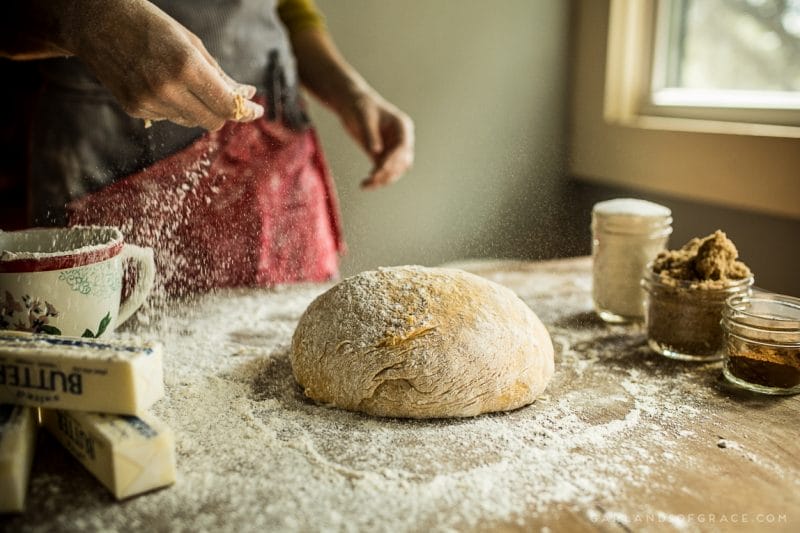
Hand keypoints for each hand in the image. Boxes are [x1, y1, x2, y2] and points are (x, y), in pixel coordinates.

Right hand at [65, 0, 263, 129]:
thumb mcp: (192, 44)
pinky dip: (175, 106)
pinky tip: (161, 84)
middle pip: (212, 121)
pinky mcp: (135, 109)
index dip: (246, 112)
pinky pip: (169, 117)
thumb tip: (246, 95)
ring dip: (197, 108)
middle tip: (227, 98)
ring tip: (183, 81)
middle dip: (223, 113)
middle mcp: (167, 89)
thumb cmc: (151, 26)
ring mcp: (149, 101)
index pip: (227, 106)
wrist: (97, 21)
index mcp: (186, 67)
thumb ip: (220, 75)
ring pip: (191, 121)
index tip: (256, 111)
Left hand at [288, 28, 413, 188]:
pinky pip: (383, 171)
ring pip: (394, 170)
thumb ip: (370, 134)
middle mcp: (401, 139)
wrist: (351, 103)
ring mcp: (393, 149)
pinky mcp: (382, 155)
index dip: (393, 160)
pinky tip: (365, 184)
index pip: (403, 148)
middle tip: (371, 179)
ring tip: (366, 185)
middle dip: (388, 172)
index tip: (380, 169)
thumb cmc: (359, 105)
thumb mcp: (363, 117)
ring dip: (383, 179)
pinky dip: (376, 179)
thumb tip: (376, 152)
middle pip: (402, 162)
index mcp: (402, 127)